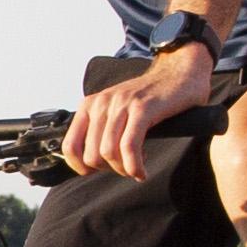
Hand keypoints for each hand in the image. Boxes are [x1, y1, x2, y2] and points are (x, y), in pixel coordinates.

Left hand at [67, 38, 213, 180]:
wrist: (177, 75)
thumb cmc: (147, 99)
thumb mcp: (114, 110)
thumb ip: (99, 130)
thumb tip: (87, 163)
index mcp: (89, 105)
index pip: (69, 146)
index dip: (80, 167)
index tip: (97, 171)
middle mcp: (101, 103)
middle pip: (91, 155)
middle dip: (108, 170)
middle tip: (124, 168)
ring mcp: (121, 105)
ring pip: (109, 153)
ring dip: (123, 170)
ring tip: (135, 169)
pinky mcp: (142, 109)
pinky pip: (129, 146)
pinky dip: (134, 166)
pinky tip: (141, 171)